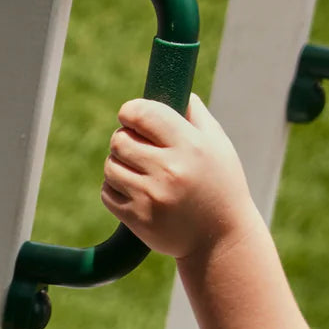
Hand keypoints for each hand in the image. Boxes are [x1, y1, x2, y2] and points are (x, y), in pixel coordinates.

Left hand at [101, 93, 260, 259]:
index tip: (132, 118)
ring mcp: (152, 197)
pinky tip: (136, 193)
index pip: (142, 113)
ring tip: (140, 174)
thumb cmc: (221, 188)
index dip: (130, 112)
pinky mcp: (138, 219)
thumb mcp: (220, 147)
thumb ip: (197, 116)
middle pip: (120, 139)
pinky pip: (107, 192)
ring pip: (110, 166)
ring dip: (119, 166)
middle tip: (139, 151)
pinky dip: (115, 190)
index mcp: (191, 146)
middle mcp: (171, 170)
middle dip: (125, 141)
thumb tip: (175, 86)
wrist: (221, 242)